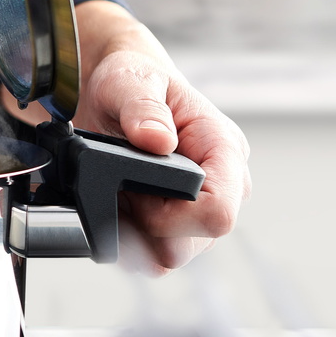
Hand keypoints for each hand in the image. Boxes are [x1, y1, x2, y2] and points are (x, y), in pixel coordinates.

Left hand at [71, 1, 250, 272]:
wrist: (115, 89)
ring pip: (168, 256)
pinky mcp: (174, 223)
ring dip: (133, 235)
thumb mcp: (131, 82)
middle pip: (189, 245)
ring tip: (115, 194)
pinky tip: (113, 207)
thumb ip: (143, 109)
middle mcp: (221, 185)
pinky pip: (150, 254)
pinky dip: (124, 238)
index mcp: (223, 150)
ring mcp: (197, 208)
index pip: (218, 213)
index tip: (135, 195)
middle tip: (117, 191)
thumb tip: (157, 140)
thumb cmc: (132, 80)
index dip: (173, 217)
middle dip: (145, 227)